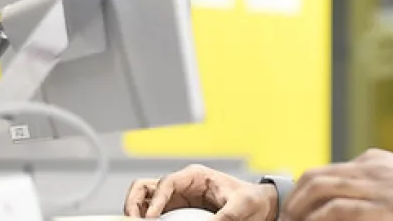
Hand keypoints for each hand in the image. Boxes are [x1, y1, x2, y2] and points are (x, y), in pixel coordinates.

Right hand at [124, 164, 278, 219]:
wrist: (258, 205)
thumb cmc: (251, 198)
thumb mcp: (240, 206)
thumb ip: (224, 217)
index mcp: (195, 176)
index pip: (166, 183)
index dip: (156, 200)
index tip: (151, 217)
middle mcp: (181, 185)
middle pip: (145, 188)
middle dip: (135, 203)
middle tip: (134, 220)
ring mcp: (176, 198)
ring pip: (144, 201)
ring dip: (137, 212)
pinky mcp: (176, 211)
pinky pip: (154, 214)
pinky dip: (148, 218)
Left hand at [283, 149, 392, 220]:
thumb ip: (377, 180)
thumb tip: (350, 195)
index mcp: (373, 160)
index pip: (325, 171)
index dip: (302, 193)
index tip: (294, 212)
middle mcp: (370, 169)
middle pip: (315, 178)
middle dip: (294, 202)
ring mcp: (375, 188)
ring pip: (320, 191)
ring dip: (300, 212)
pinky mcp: (382, 210)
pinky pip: (338, 211)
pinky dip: (319, 220)